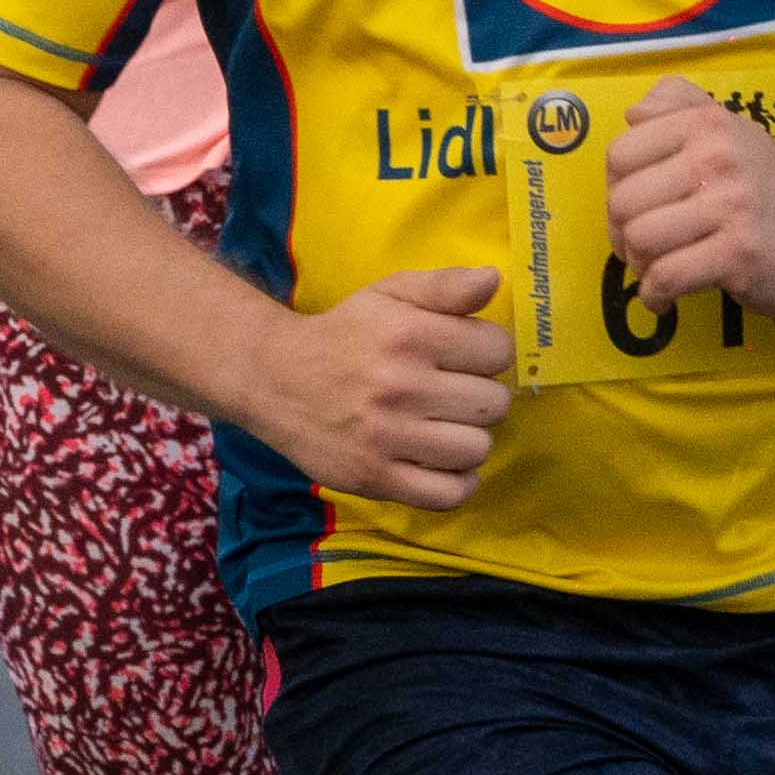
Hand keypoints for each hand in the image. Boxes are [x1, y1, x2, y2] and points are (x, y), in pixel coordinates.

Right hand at [240, 266, 509, 507]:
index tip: (464, 356)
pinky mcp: (376, 479)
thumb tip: (494, 279)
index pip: (498, 351)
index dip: (488, 352)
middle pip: (493, 404)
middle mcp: (401, 386)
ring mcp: (388, 438)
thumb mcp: (390, 294)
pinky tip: (442, 462)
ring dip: (469, 439)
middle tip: (452, 394)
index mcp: (410, 335)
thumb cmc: (345, 334)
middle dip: (481, 396)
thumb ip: (445, 285)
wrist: (276, 380)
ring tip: (444, 427)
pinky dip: (457, 482)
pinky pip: (449, 495)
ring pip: (477, 449)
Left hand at [605, 77, 774, 319]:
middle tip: (642, 249)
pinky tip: (664, 298)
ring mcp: (730, 206)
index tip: (633, 209)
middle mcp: (718, 157)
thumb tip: (631, 116)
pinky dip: (655, 296)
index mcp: (706, 124)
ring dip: (639, 266)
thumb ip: (679, 107)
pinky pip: (667, 277)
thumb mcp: (728, 130)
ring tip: (656, 270)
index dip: (614, 189)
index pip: (621, 154)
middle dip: (621, 234)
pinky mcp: (738, 254)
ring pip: (640, 239)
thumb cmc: (763, 188)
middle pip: (623, 201)